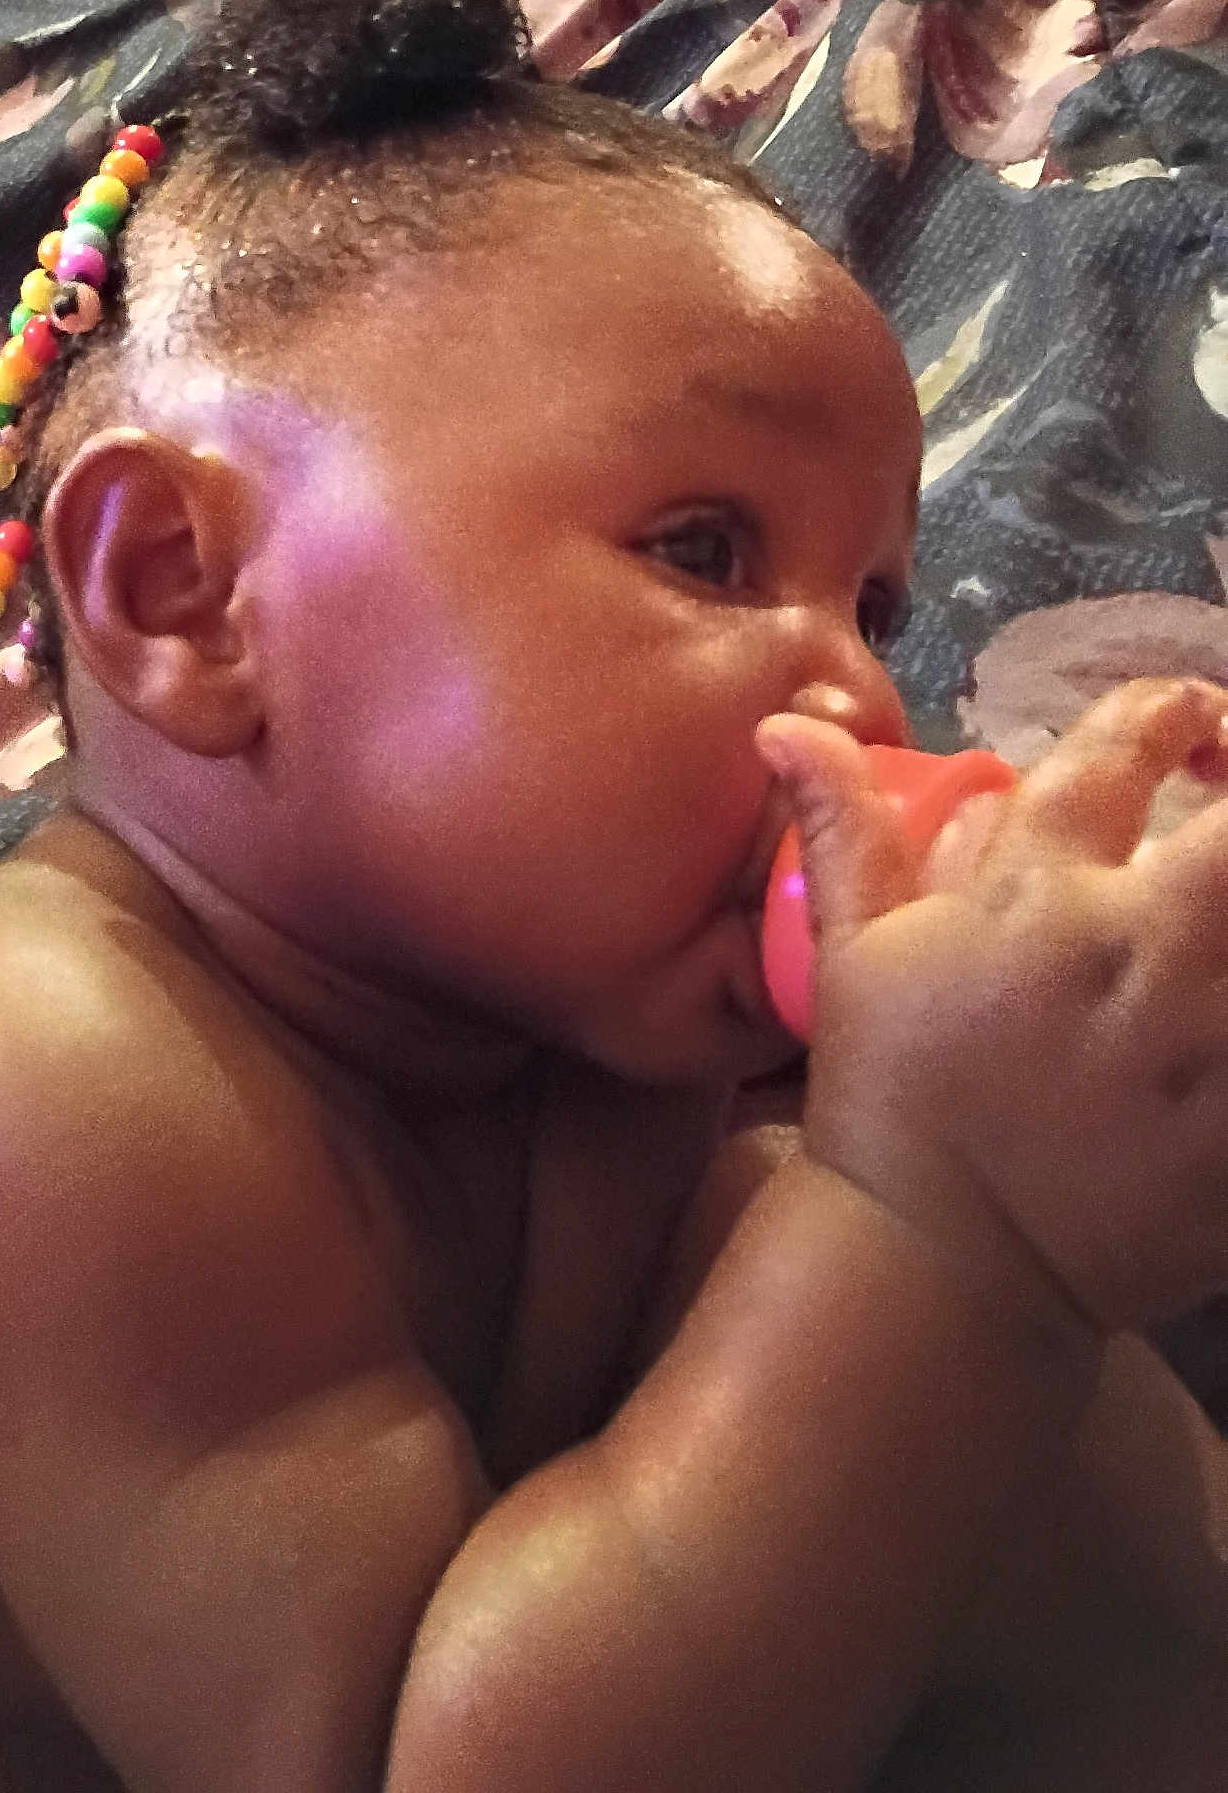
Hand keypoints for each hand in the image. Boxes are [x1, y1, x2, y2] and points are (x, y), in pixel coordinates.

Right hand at [757, 680, 1227, 1334]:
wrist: (937, 1260)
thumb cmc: (890, 1094)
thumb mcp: (852, 955)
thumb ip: (844, 829)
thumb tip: (786, 725)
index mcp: (1041, 891)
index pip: (1129, 745)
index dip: (1170, 711)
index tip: (1182, 722)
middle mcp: (1139, 943)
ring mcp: (1208, 1034)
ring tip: (1218, 913)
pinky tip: (1217, 1015)